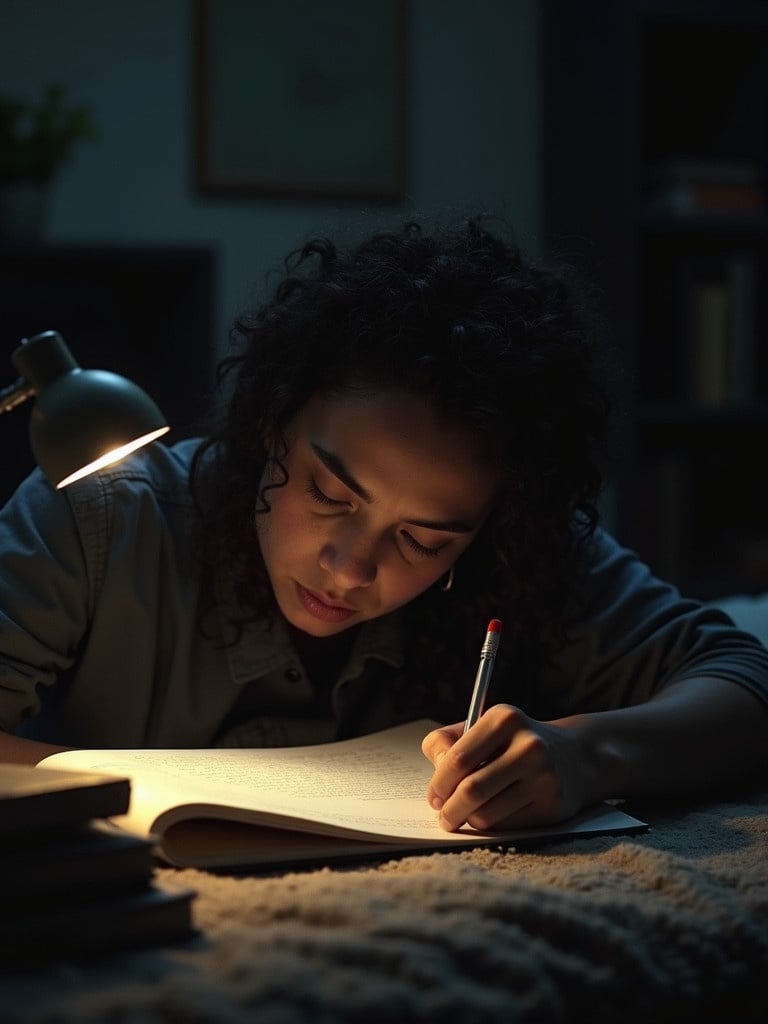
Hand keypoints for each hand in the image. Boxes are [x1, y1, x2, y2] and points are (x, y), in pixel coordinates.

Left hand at [422, 704, 590, 830]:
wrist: (575, 756)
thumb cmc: (515, 743)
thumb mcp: (484, 728)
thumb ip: (449, 742)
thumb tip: (436, 770)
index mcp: (504, 719)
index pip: (457, 759)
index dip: (438, 783)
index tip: (434, 796)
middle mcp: (528, 745)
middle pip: (470, 790)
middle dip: (449, 810)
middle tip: (444, 817)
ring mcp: (544, 776)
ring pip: (487, 813)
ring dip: (469, 820)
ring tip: (467, 815)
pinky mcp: (554, 804)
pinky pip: (507, 826)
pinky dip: (493, 824)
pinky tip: (495, 814)